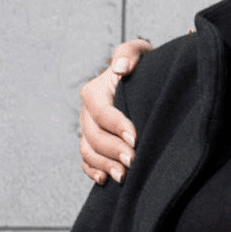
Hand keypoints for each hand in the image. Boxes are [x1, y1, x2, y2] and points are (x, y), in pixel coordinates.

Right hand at [80, 39, 152, 183]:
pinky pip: (86, 160)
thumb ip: (129, 54)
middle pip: (93, 135)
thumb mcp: (140, 52)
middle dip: (113, 150)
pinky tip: (106, 180)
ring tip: (124, 176)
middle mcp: (87, 112)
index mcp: (95, 91)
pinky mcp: (92, 143)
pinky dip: (93, 171)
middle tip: (134, 161)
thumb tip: (120, 68)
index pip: (101, 111)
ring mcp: (88, 129)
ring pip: (88, 150)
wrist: (143, 79)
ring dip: (104, 165)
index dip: (116, 126)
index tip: (135, 138)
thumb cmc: (143, 64)